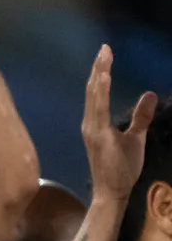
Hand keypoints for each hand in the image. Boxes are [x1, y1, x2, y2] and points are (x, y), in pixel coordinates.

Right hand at [82, 46, 159, 207]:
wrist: (112, 191)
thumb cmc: (121, 169)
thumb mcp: (136, 138)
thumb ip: (141, 117)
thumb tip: (150, 94)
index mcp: (96, 124)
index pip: (98, 94)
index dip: (102, 73)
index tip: (106, 54)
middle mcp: (89, 124)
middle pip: (93, 91)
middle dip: (99, 69)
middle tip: (104, 48)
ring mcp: (91, 129)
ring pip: (94, 96)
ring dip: (99, 76)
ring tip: (103, 57)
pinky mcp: (96, 135)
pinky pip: (98, 108)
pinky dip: (100, 91)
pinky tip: (104, 78)